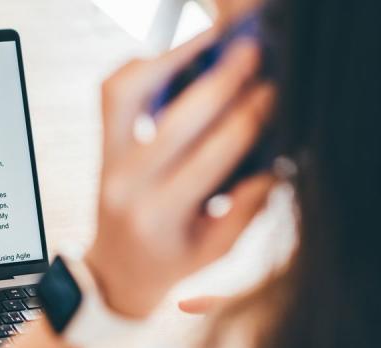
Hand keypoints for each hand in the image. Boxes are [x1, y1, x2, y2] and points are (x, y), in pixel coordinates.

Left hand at [84, 30, 276, 317]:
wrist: (116, 271)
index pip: (210, 158)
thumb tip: (278, 157)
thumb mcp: (216, 248)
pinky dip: (141, 67)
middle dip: (218, 84)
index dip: (246, 120)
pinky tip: (176, 58)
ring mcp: (107, 161)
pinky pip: (113, 93)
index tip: (275, 93)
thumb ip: (248, 207)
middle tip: (251, 53)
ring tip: (211, 43)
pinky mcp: (102, 144)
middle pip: (174, 121)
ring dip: (170, 60)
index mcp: (160, 215)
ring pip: (127, 94)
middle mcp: (126, 185)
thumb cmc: (172, 260)